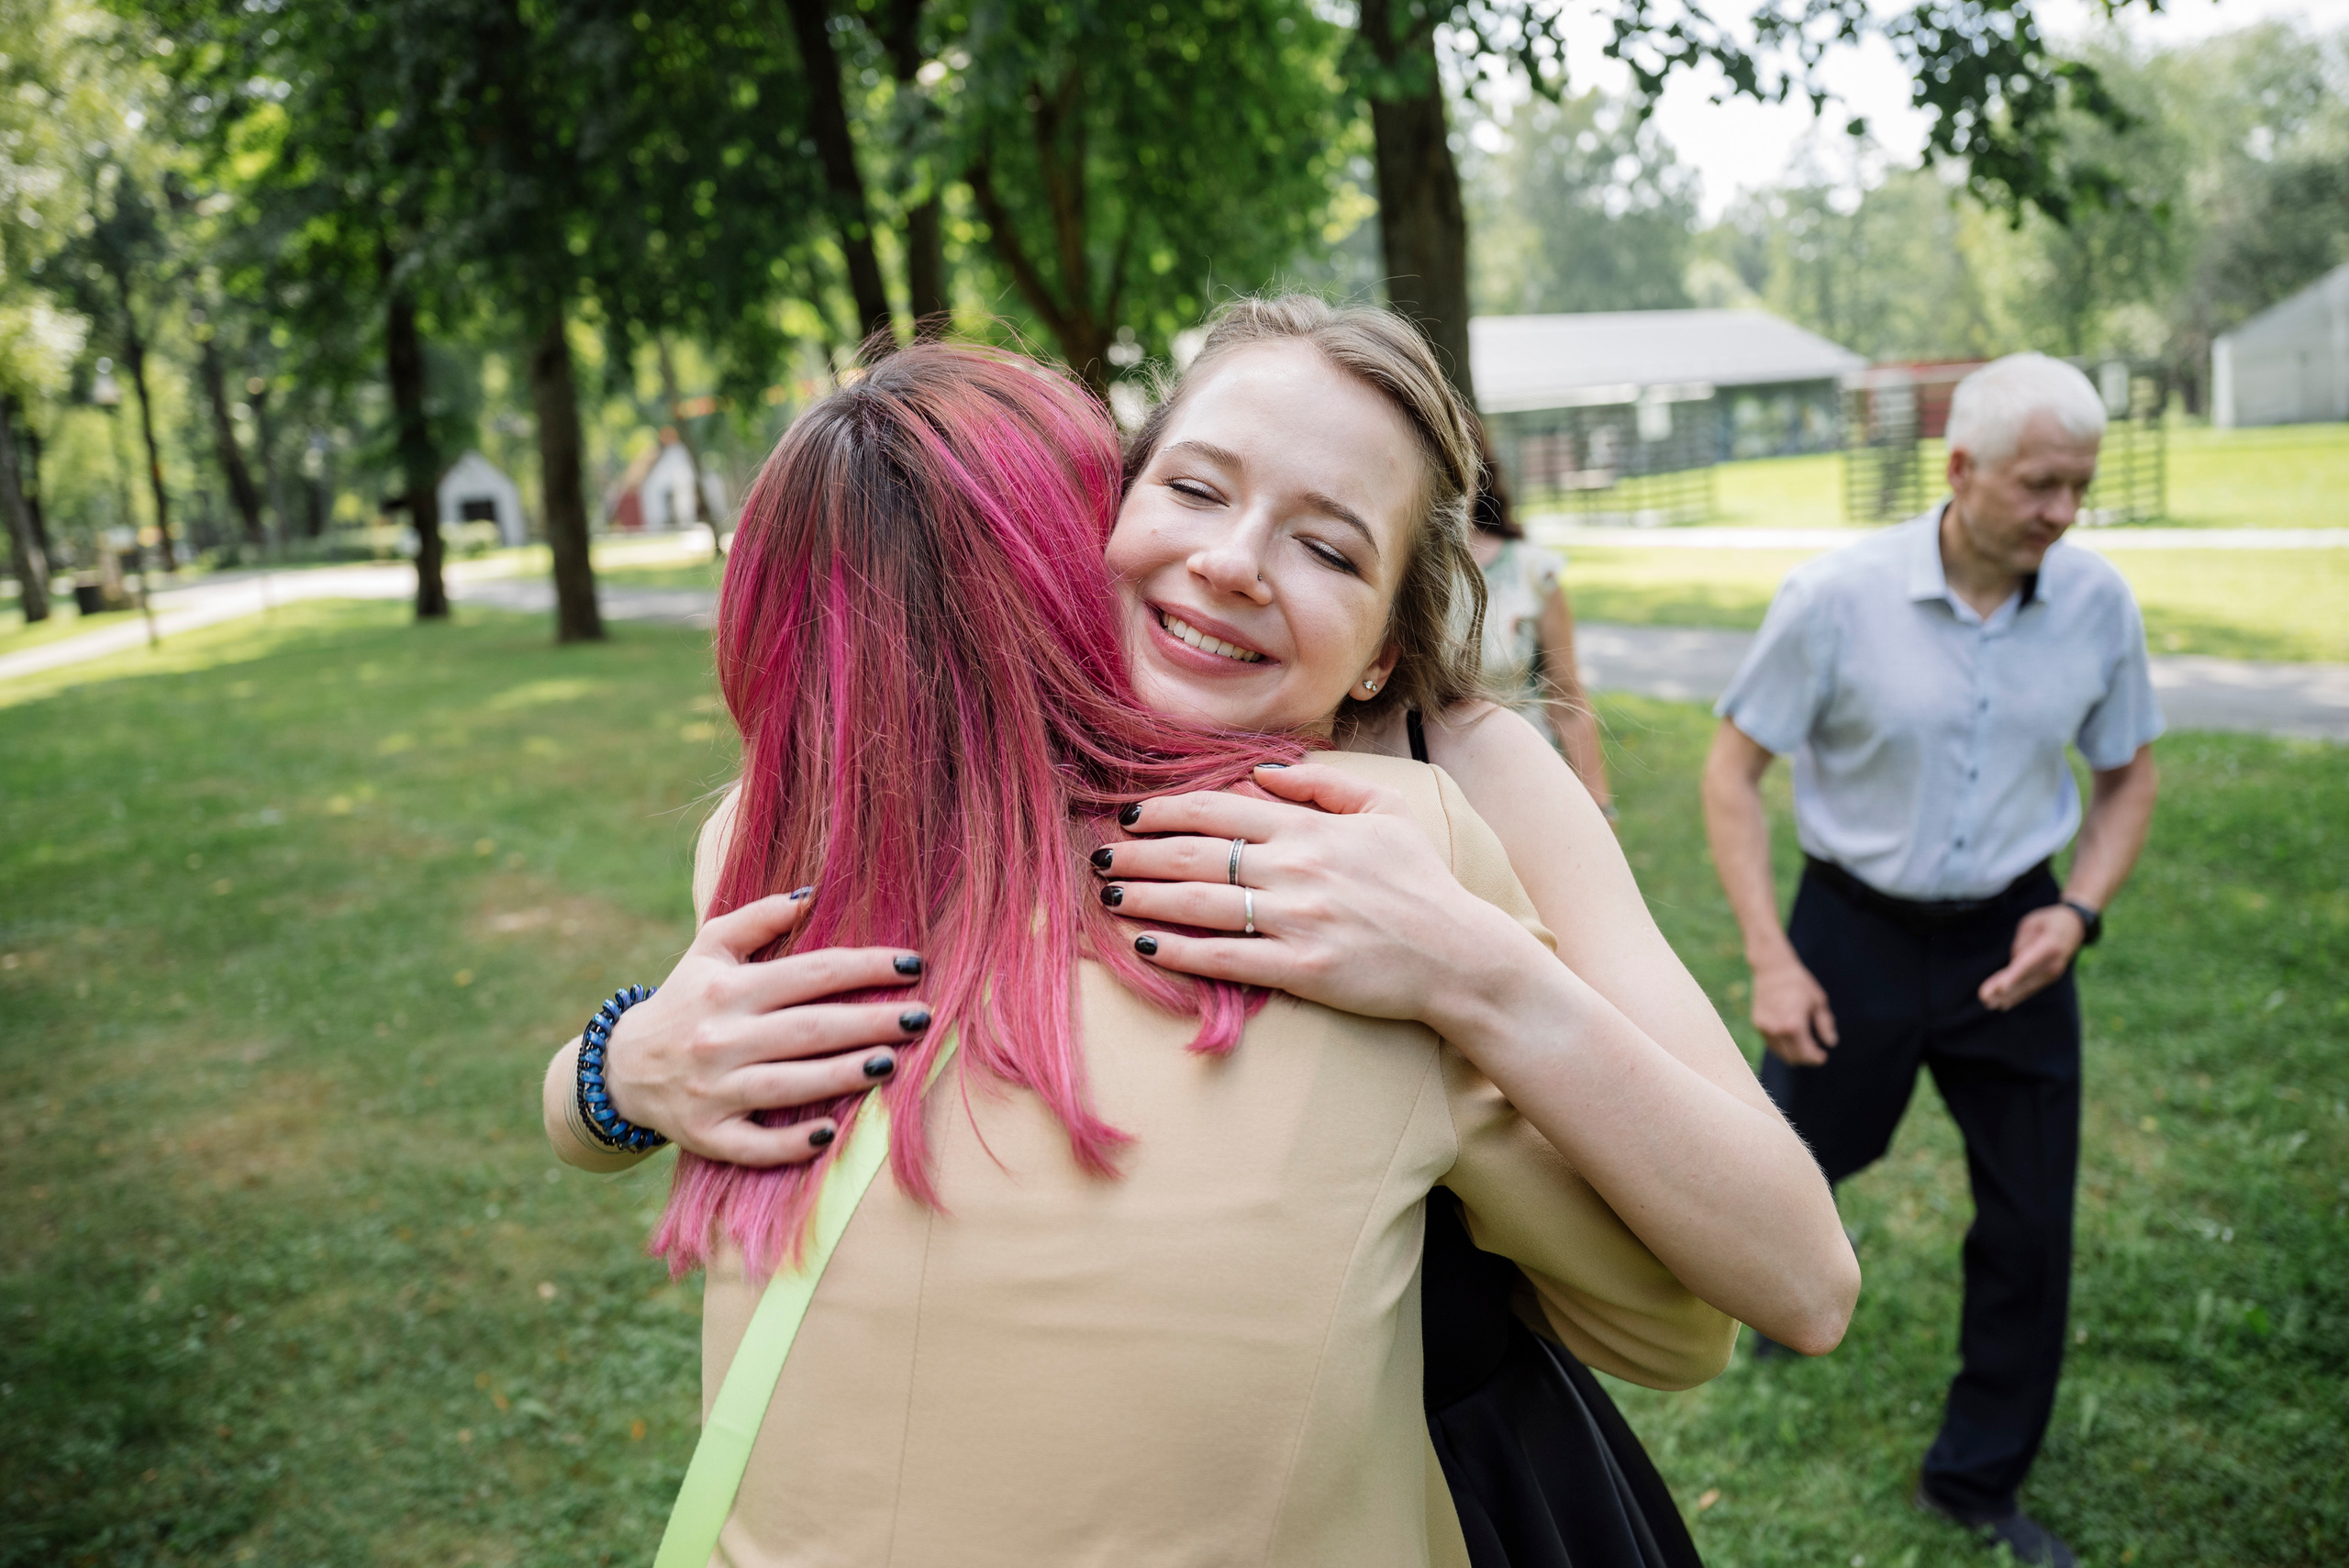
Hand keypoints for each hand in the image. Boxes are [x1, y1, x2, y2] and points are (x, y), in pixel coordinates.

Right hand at [600, 892, 930, 1164]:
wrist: (623, 1067)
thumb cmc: (685, 999)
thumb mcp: (709, 948)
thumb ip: (759, 918)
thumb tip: (814, 894)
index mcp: (728, 988)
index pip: (811, 972)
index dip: (866, 967)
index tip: (913, 964)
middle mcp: (720, 1037)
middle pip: (809, 1029)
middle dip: (870, 1021)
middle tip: (922, 1018)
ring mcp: (714, 1090)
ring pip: (788, 1084)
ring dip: (842, 1075)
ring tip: (891, 1063)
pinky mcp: (707, 1135)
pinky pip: (754, 1145)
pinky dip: (790, 1143)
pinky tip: (830, 1133)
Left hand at [1094, 762, 1534, 1026]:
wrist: (1460, 956)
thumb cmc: (1422, 884)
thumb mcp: (1387, 813)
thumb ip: (1324, 786)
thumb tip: (1262, 772)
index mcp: (1312, 829)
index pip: (1221, 809)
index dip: (1166, 809)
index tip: (1130, 813)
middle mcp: (1297, 869)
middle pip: (1197, 853)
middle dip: (1138, 853)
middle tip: (1097, 855)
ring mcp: (1297, 920)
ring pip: (1200, 901)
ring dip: (1144, 895)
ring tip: (1107, 894)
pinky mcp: (1301, 970)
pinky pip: (1225, 957)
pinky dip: (1178, 951)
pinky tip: (1143, 945)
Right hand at [1751, 953, 1837, 1066]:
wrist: (1772, 969)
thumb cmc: (1799, 983)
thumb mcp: (1819, 1002)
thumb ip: (1825, 1025)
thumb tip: (1831, 1043)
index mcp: (1794, 1025)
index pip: (1806, 1053)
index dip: (1816, 1058)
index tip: (1823, 1056)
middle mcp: (1777, 1030)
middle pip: (1792, 1057)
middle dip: (1806, 1059)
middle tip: (1816, 1054)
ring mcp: (1765, 1028)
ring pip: (1780, 1053)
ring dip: (1794, 1054)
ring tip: (1805, 1046)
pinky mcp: (1758, 1024)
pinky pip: (1771, 1044)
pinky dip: (1782, 1046)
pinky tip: (1792, 1038)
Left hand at [1979, 904, 2083, 1011]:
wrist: (2075, 926)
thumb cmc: (2049, 920)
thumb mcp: (2032, 923)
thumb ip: (2021, 943)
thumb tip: (2014, 963)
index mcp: (2049, 946)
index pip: (2027, 964)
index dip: (2014, 977)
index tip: (2001, 988)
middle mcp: (2053, 963)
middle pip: (2024, 978)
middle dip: (2003, 989)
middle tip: (1983, 998)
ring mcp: (2053, 973)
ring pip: (2026, 986)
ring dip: (2007, 996)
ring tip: (1987, 1003)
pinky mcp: (2050, 977)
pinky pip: (2031, 987)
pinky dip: (2017, 995)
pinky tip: (2003, 1003)